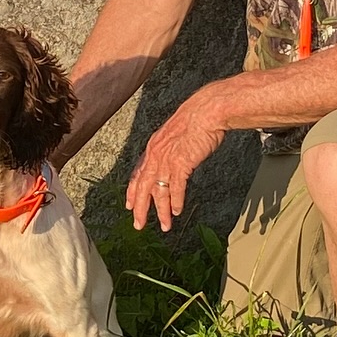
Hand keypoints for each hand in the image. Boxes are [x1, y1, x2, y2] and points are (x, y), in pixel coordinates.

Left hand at [126, 89, 228, 232]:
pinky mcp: (181, 163)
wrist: (207, 111)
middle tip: (139, 225)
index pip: (138, 174)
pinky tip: (176, 212)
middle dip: (140, 208)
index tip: (129, 204)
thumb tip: (175, 157)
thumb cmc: (197, 119)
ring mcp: (167, 159)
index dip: (132, 191)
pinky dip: (175, 202)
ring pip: (159, 191)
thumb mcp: (176, 134)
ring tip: (165, 226)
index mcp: (153, 147)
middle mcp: (155, 154)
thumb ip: (172, 148)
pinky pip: (175, 188)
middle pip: (142, 187)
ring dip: (161, 211)